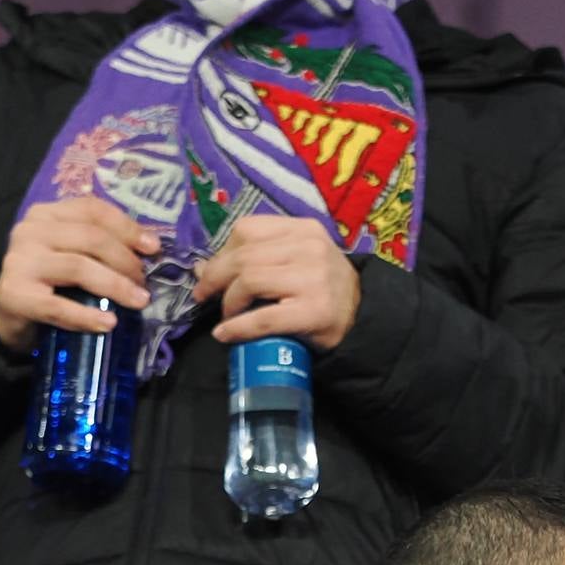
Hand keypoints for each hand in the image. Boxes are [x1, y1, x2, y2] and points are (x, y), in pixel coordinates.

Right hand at [0, 199, 156, 351]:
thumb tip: (148, 248)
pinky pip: (58, 306)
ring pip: (78, 267)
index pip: (92, 210)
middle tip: (144, 283)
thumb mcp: (68, 252)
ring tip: (138, 301)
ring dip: (115, 286)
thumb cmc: (46, 281)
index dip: (127, 227)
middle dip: (125, 260)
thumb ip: (96, 245)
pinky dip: (87, 317)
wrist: (6, 313)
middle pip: (90, 238)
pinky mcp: (15, 294)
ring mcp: (20, 261)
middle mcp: (30, 231)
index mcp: (46, 214)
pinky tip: (109, 324)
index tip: (153, 248)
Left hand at [195, 214, 363, 350]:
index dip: (222, 253)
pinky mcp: (314, 312)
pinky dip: (237, 327)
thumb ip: (256, 258)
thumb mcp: (295, 262)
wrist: (363, 319)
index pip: (248, 230)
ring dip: (229, 302)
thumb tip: (202, 267)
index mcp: (304, 230)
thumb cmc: (322, 291)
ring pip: (249, 280)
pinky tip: (226, 334)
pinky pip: (262, 317)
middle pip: (244, 256)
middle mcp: (310, 248)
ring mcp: (314, 279)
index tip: (212, 274)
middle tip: (205, 297)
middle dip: (216, 278)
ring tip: (228, 316)